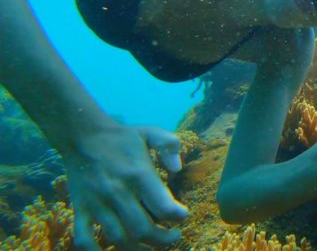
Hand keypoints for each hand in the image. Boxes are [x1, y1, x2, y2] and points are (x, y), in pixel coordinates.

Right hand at [62, 125, 187, 249]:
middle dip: (163, 239)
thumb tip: (177, 169)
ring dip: (139, 249)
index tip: (182, 216)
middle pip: (143, 229)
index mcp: (138, 174)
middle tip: (173, 236)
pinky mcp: (80, 210)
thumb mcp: (150, 132)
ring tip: (152, 246)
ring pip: (119, 238)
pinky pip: (84, 239)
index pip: (163, 207)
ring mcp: (97, 204)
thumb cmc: (122, 137)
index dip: (178, 217)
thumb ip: (169, 145)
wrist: (82, 136)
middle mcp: (118, 192)